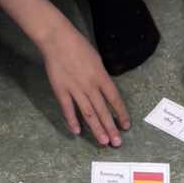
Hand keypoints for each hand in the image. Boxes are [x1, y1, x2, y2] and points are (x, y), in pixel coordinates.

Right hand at [41, 17, 129, 145]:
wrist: (57, 40)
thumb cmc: (78, 46)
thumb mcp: (97, 59)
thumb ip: (101, 76)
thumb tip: (105, 90)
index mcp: (101, 76)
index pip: (114, 99)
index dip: (121, 113)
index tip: (126, 126)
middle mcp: (90, 86)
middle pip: (103, 110)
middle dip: (111, 128)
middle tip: (117, 142)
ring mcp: (75, 89)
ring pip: (88, 113)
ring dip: (96, 129)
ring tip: (103, 142)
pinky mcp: (61, 90)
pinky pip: (68, 109)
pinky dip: (72, 121)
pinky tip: (77, 132)